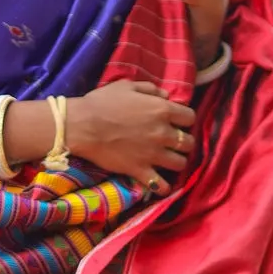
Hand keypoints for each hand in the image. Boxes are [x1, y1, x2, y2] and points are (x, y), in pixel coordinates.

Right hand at [66, 79, 195, 193]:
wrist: (82, 125)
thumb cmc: (102, 103)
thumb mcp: (126, 86)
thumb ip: (150, 89)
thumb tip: (166, 94)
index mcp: (162, 110)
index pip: (190, 117)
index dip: (185, 120)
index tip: (176, 122)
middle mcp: (163, 133)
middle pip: (189, 143)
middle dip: (183, 142)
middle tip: (173, 143)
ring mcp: (153, 154)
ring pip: (180, 163)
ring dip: (176, 162)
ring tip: (167, 161)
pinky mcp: (140, 170)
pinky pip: (160, 185)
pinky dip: (163, 187)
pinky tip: (160, 185)